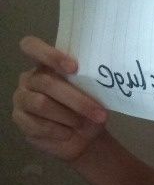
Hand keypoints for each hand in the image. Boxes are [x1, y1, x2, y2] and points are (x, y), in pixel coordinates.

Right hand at [12, 35, 109, 162]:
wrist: (84, 137)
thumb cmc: (87, 109)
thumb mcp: (93, 95)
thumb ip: (89, 83)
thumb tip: (101, 80)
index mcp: (45, 65)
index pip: (32, 47)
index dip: (50, 55)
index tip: (74, 68)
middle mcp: (29, 78)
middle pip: (47, 83)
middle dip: (77, 100)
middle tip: (99, 114)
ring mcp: (21, 98)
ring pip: (42, 104)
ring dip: (69, 116)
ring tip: (83, 124)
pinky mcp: (20, 119)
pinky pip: (38, 124)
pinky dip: (59, 131)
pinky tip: (69, 133)